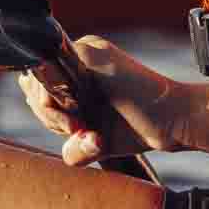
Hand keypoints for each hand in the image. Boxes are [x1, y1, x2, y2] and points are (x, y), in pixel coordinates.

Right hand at [23, 34, 206, 168]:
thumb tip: (35, 68)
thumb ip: (60, 57)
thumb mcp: (96, 59)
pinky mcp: (93, 139)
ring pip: (51, 128)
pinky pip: (68, 152)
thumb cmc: (141, 86)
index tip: (66, 100)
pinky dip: (80, 149)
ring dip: (71, 134)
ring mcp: (83, 114)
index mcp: (73, 61)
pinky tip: (98, 142)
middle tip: (78, 118)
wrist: (173, 121)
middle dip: (54, 115)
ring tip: (94, 133)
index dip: (44, 92)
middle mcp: (74, 87)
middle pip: (37, 102)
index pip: (35, 75)